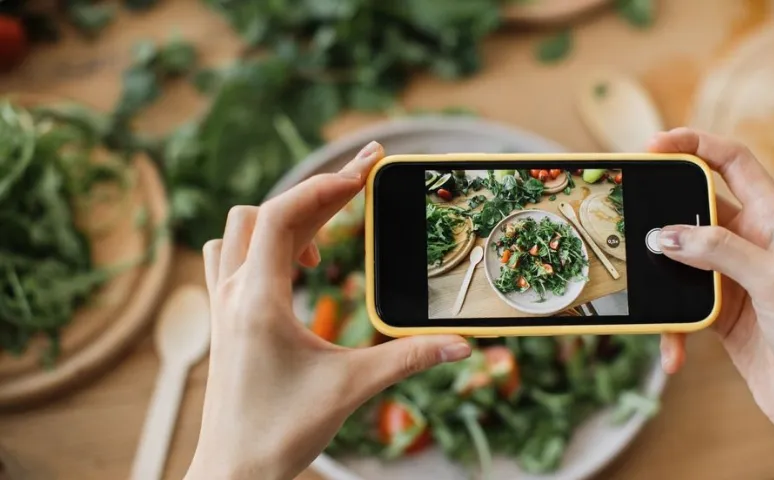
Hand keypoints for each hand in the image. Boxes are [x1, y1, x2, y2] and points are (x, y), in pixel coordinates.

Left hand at [185, 142, 471, 479]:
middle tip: (362, 182)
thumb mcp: (351, 388)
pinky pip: (231, 256)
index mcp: (258, 301)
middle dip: (317, 194)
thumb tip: (459, 345)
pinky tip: (294, 266)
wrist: (233, 472)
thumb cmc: (280, 432)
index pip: (281, 215)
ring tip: (323, 242)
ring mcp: (222, 304)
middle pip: (265, 214)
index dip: (324, 186)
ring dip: (282, 219)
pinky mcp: (223, 318)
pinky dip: (261, 244)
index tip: (364, 171)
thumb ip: (408, 359)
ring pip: (240, 230)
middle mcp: (233, 293)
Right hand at [651, 128, 773, 476]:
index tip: (654, 146)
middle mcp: (750, 242)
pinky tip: (675, 354)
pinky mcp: (717, 312)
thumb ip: (719, 251)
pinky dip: (671, 329)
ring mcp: (731, 278)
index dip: (695, 145)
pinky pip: (679, 308)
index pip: (733, 163)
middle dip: (661, 211)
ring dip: (660, 278)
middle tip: (626, 213)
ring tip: (643, 291)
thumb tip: (664, 234)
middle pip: (695, 208)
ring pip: (679, 260)